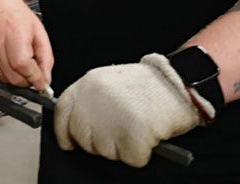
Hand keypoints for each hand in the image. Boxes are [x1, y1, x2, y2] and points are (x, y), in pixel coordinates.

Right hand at [0, 0, 52, 90]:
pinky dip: (0, 71)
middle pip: (13, 78)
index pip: (23, 66)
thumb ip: (46, 59)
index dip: (35, 77)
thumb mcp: (39, 32)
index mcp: (14, 33)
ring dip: (12, 75)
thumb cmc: (15, 14)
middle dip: (25, 79)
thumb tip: (44, 81)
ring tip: (15, 58)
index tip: (40, 81)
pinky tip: (3, 57)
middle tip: (29, 68)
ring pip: (2, 79)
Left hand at [54, 53, 214, 167]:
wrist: (178, 81)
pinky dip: (141, 153)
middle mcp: (95, 98)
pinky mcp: (134, 133)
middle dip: (99, 143)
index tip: (67, 143)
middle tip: (119, 132)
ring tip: (137, 126)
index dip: (63, 132)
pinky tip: (148, 133)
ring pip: (106, 152)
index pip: (62, 112)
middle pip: (82, 138)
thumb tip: (75, 127)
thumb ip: (89, 101)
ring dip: (122, 147)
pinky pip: (131, 158)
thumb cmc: (146, 86)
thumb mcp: (109, 82)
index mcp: (88, 83)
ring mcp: (113, 116)